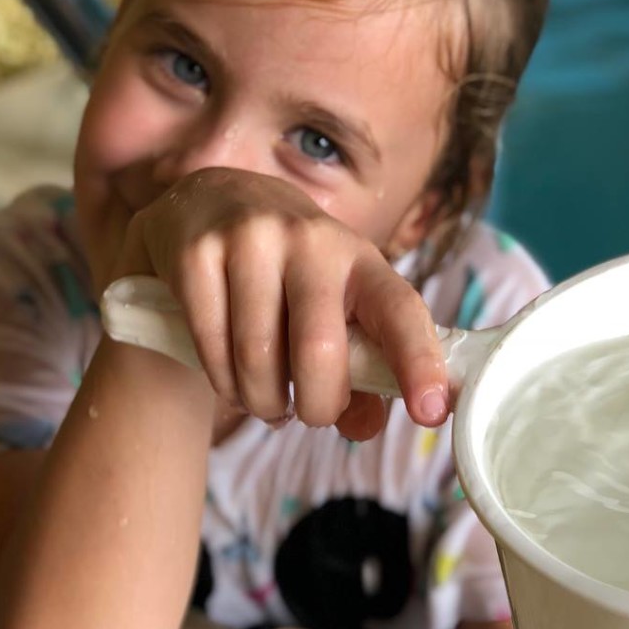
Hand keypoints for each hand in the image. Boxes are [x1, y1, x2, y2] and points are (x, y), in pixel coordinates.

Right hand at [113, 167, 448, 436]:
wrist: (211, 202)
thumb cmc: (289, 274)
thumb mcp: (335, 306)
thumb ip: (358, 370)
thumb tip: (364, 426)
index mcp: (359, 258)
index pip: (400, 309)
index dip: (419, 361)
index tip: (431, 410)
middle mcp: (310, 240)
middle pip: (318, 350)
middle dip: (317, 406)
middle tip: (310, 413)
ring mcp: (250, 241)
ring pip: (258, 359)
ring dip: (264, 402)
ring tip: (267, 399)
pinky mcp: (197, 254)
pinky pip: (211, 349)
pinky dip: (224, 385)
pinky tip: (232, 379)